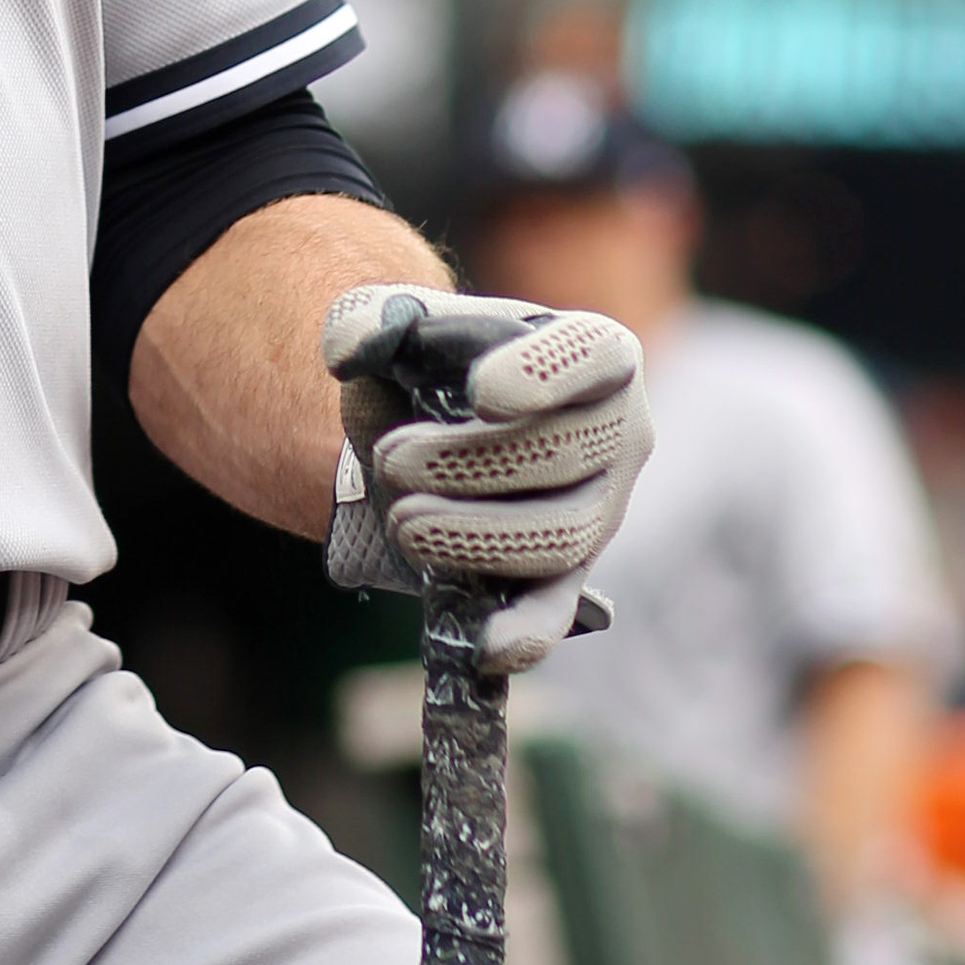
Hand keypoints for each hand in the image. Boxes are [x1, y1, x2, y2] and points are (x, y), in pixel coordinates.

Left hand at [322, 286, 652, 672]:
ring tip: (402, 521)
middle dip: (466, 463)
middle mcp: (619, 434)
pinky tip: (479, 645)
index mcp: (596, 353)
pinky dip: (521, 635)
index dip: (543, 375)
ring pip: (557, 537)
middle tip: (389, 459)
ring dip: (470, 535)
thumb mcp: (397, 324)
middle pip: (562, 455)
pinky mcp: (565, 580)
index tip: (481, 392)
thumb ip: (366, 319)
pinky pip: (554, 615)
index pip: (591, 356)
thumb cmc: (429, 367)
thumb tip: (345, 352)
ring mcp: (599, 512)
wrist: (422, 429)